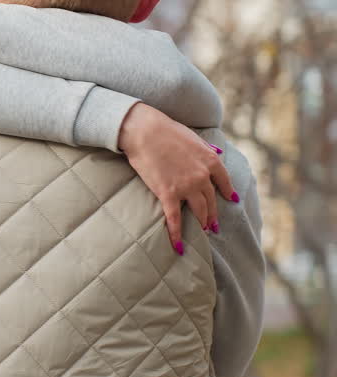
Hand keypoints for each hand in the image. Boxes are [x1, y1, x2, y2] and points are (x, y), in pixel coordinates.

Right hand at [118, 103, 236, 254]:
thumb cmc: (166, 130)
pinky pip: (175, 218)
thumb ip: (207, 147)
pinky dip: (177, 234)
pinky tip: (178, 246)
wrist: (145, 131)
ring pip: (199, 210)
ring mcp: (187, 187)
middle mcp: (203, 176)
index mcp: (211, 161)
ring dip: (202, 222)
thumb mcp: (193, 136)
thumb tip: (219, 151)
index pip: (224, 181)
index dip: (227, 191)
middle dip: (213, 214)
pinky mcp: (168, 194)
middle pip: (211, 200)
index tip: (231, 199)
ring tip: (202, 231)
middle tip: (213, 225)